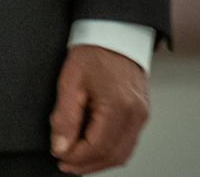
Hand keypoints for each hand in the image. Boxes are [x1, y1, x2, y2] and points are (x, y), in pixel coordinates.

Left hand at [49, 44, 148, 173]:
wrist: (115, 36)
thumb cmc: (93, 54)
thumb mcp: (70, 82)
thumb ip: (64, 117)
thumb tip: (60, 146)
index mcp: (119, 107)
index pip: (99, 146)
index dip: (77, 157)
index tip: (58, 157)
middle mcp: (136, 115)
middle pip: (113, 155)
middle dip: (87, 164)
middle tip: (64, 165)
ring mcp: (141, 116)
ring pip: (122, 153)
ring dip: (98, 161)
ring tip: (75, 160)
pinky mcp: (140, 115)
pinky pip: (127, 142)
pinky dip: (109, 151)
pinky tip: (91, 149)